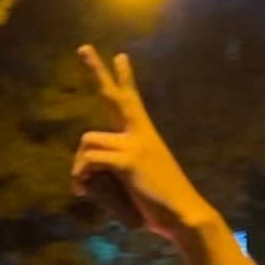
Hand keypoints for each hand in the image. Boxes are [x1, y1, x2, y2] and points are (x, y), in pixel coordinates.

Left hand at [72, 46, 216, 240]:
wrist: (185, 216)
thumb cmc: (162, 207)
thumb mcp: (138, 184)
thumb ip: (116, 174)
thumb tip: (88, 176)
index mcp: (145, 136)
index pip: (132, 100)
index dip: (125, 78)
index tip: (120, 56)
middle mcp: (140, 134)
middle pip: (113, 97)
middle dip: (96, 70)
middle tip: (82, 47)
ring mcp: (135, 145)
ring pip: (89, 141)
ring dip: (78, 165)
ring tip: (81, 185)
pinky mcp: (128, 161)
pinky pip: (90, 161)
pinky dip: (81, 176)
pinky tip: (81, 189)